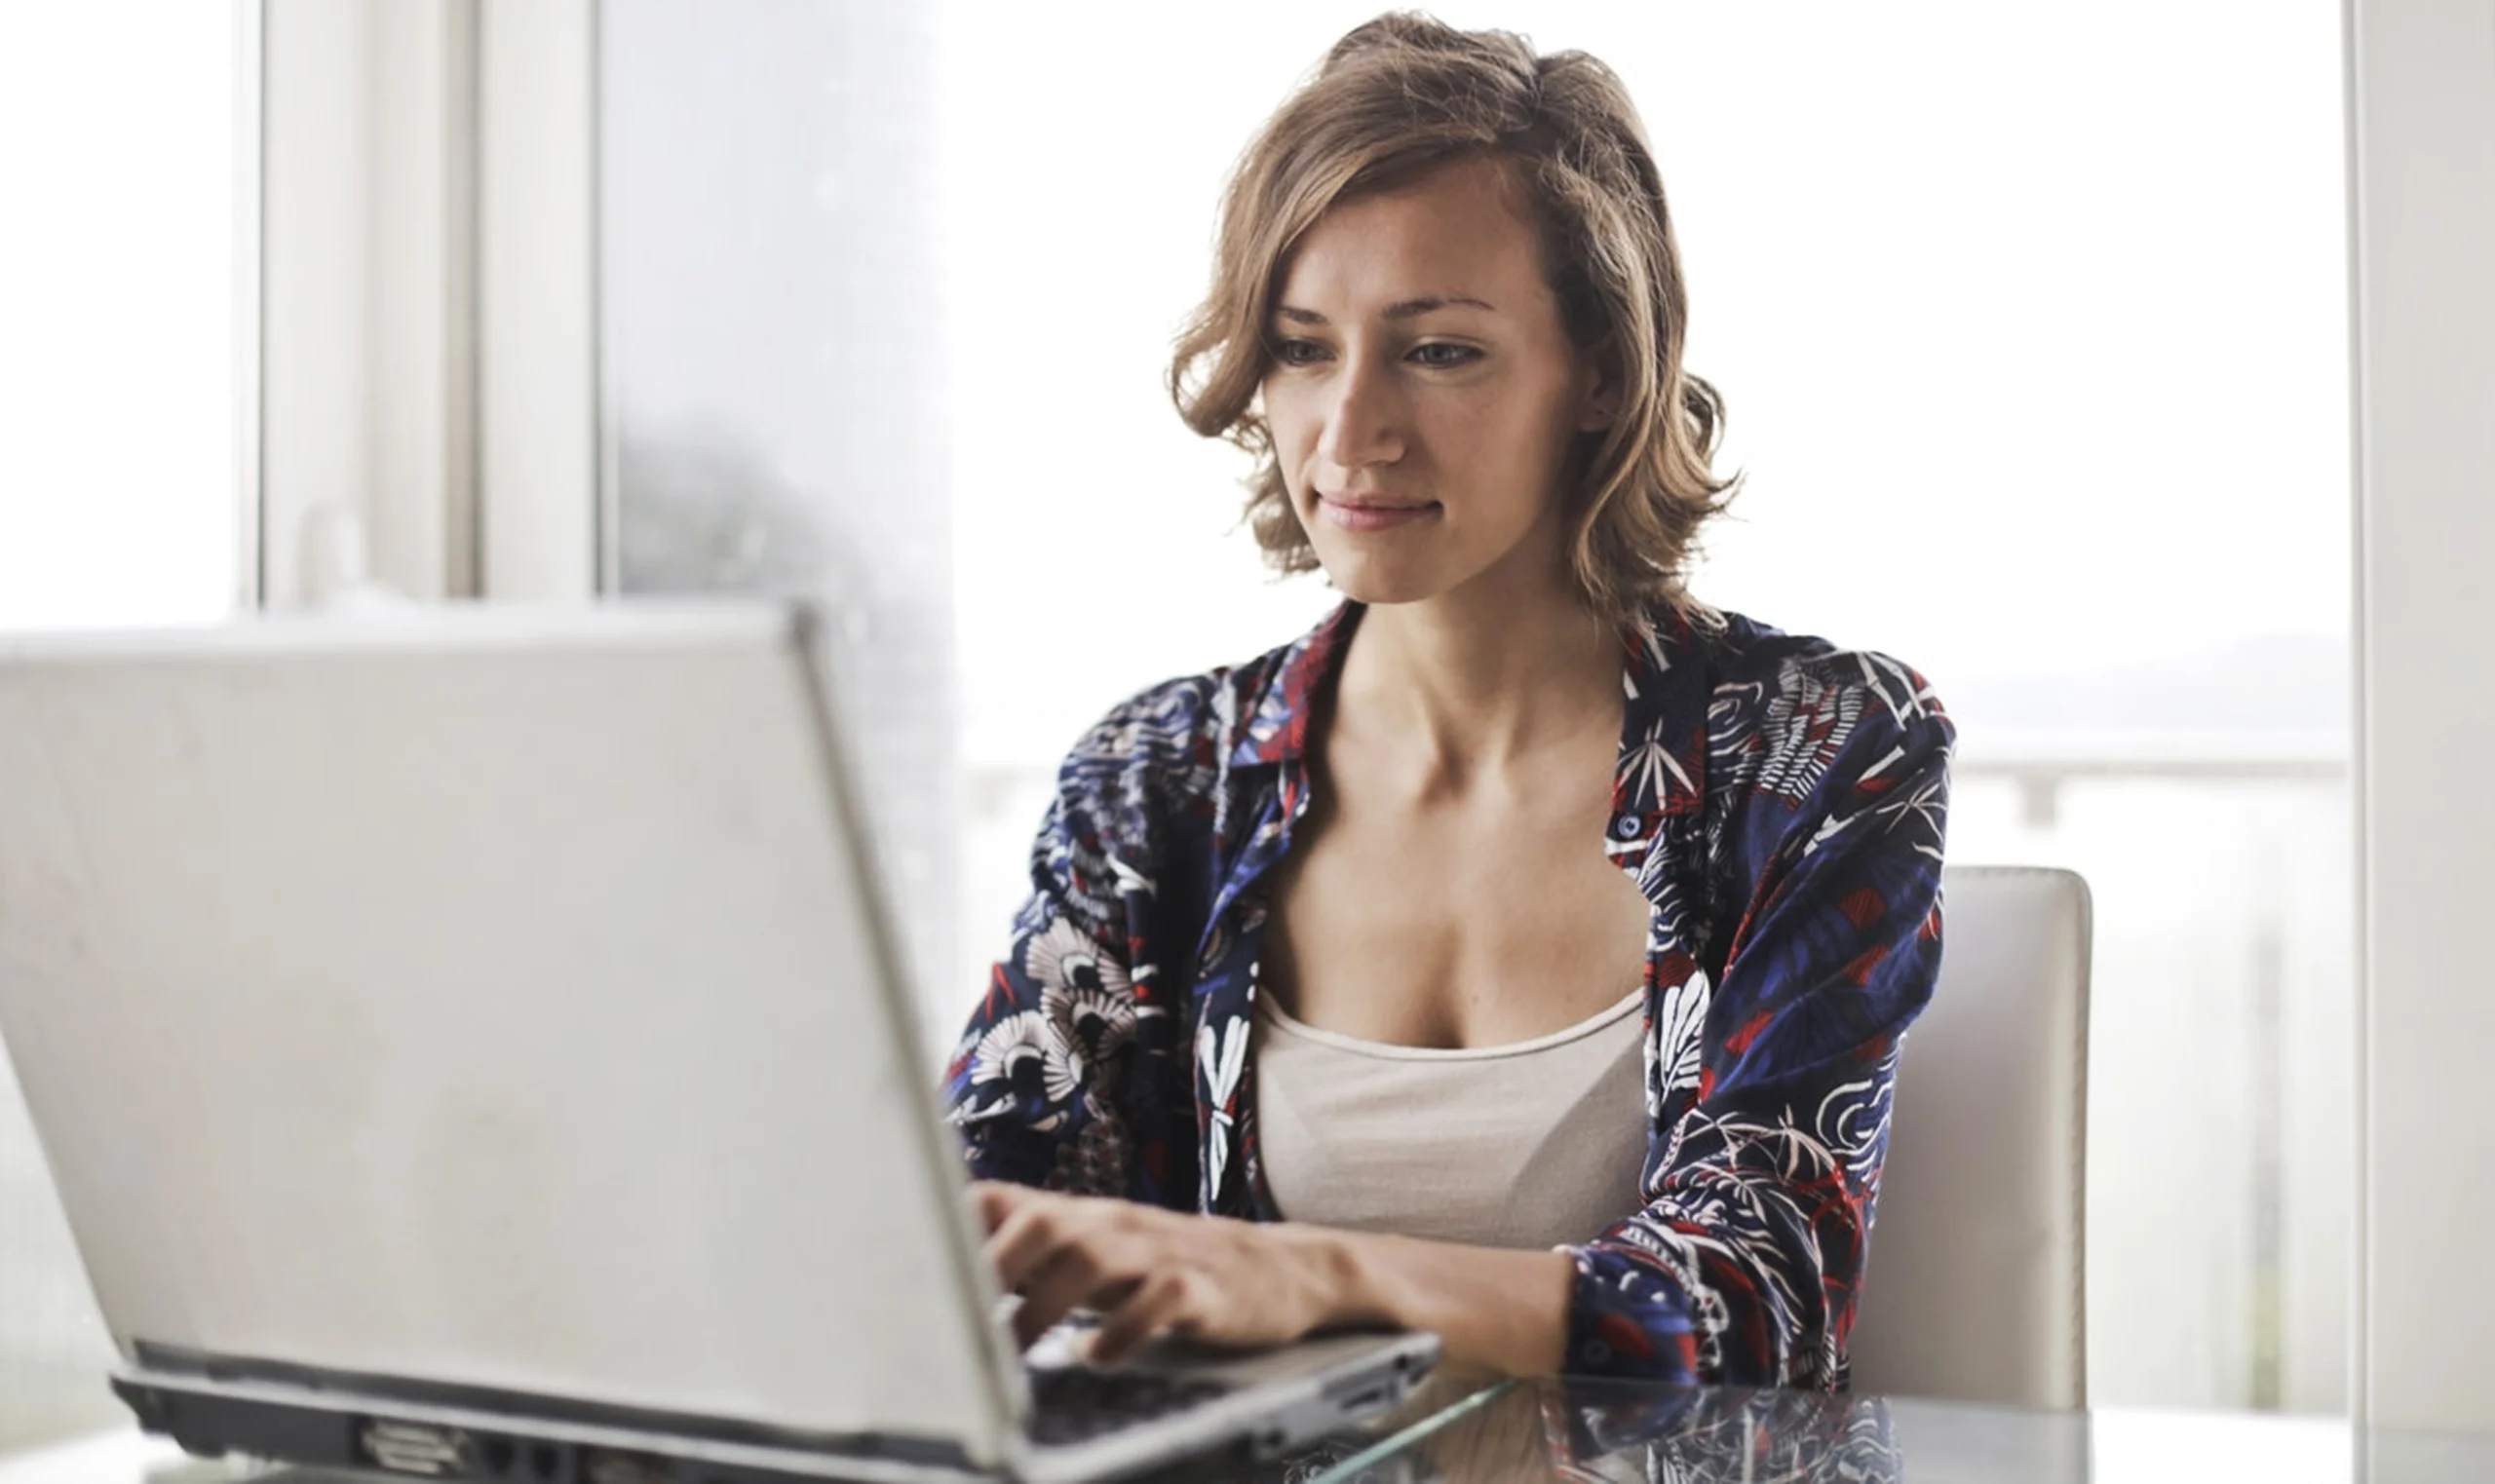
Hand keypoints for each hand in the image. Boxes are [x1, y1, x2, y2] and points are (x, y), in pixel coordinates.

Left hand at [973, 1182, 1357, 1363]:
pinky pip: (1159, 1301)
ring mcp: (1159, 1253)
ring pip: (1092, 1259)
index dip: (953, 1227)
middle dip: (995, 1268)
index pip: (1004, 1200)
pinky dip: (1124, 1330)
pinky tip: (1099, 1356)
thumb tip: (947, 1276)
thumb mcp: (1098, 1253)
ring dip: (1044, 1307)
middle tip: (958, 1321)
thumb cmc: (1169, 1267)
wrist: (1279, 1269)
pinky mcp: (1202, 1289)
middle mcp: (1113, 1225)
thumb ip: (1033, 1257)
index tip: (909, 1265)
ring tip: (1013, 1353)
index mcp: (1080, 1218)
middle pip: (1043, 1222)